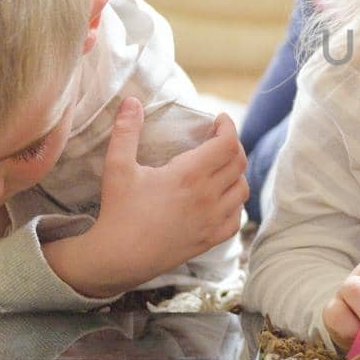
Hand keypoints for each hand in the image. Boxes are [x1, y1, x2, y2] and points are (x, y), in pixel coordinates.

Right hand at [51, 97, 246, 297]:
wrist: (118, 258)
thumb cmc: (118, 211)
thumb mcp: (118, 167)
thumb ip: (126, 132)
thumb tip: (131, 101)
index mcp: (189, 175)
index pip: (228, 143)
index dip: (229, 126)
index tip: (219, 119)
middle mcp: (208, 197)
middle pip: (239, 162)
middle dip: (232, 145)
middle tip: (217, 139)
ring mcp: (212, 220)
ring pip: (242, 189)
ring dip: (236, 173)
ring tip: (220, 166)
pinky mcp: (210, 240)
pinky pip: (236, 217)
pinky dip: (234, 203)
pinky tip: (220, 198)